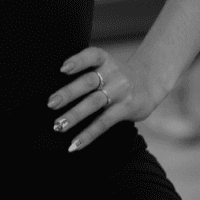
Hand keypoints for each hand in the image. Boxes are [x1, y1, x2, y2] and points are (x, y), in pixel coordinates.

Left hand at [46, 48, 160, 151]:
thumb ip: (86, 71)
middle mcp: (113, 74)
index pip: (92, 56)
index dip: (78, 61)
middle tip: (51, 104)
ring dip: (74, 115)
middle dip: (68, 93)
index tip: (62, 69)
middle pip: (88, 82)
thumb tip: (55, 90)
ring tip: (58, 126)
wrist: (149, 83)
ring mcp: (120, 91)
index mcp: (105, 60)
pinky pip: (104, 122)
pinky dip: (88, 134)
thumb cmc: (117, 75)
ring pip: (94, 103)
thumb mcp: (106, 65)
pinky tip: (75, 144)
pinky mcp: (125, 109)